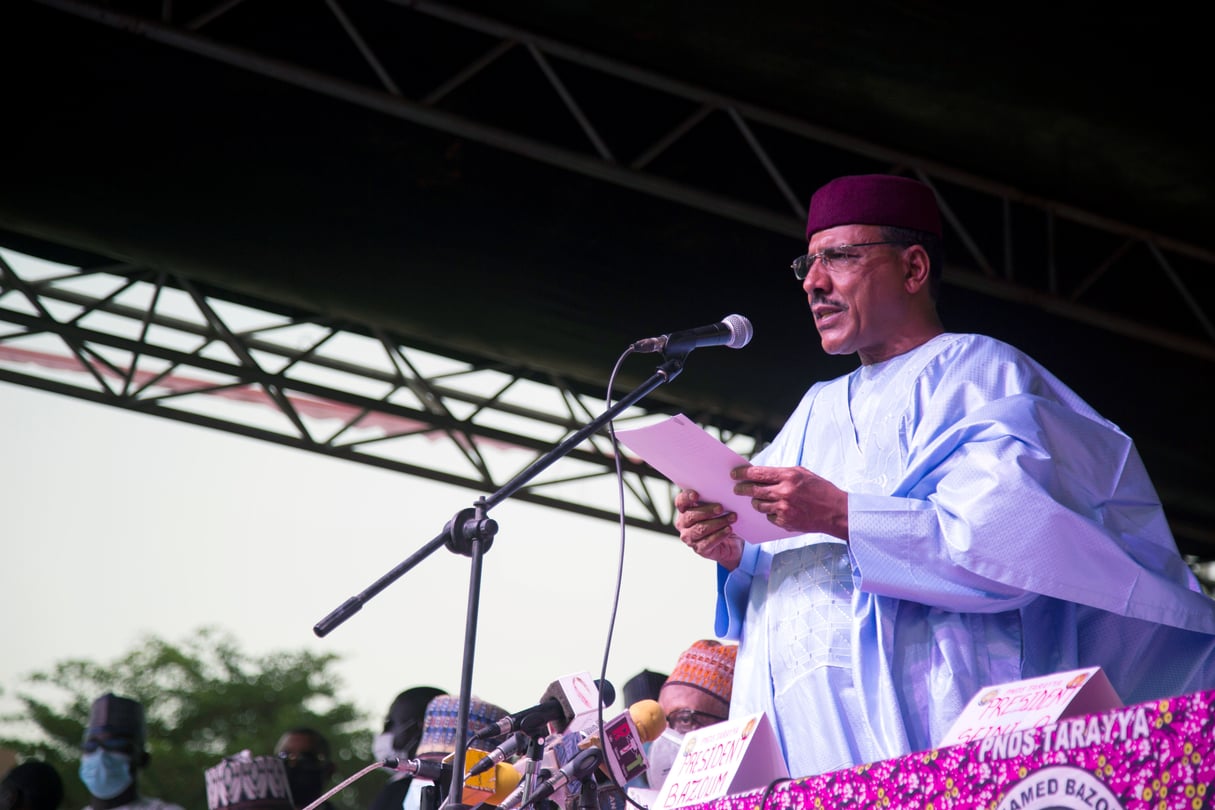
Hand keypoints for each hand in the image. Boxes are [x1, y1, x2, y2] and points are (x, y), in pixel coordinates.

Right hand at [674, 489, 742, 569]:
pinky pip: (708, 542)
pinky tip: (728, 530)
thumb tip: (721, 492)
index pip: (680, 502)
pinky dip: (720, 535)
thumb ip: (713, 499)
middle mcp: (683, 524)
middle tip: (721, 508)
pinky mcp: (699, 549)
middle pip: (691, 516)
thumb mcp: (716, 507)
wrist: (731, 541)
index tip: (696, 495)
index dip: (686, 498)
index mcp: (684, 510)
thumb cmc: (720, 519)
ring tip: (732, 518)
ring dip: (718, 522)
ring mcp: (690, 538)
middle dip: (707, 511)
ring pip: (700, 529)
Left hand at [731, 464, 848, 540]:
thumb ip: (781, 473)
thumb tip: (760, 474)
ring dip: (756, 502)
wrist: (836, 512)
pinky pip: (769, 517)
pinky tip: (778, 509)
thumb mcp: (802, 474)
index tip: (734, 474)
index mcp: (789, 476)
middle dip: (741, 489)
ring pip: (758, 505)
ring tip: (760, 499)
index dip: (743, 473)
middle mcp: (784, 492)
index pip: (758, 473)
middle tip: (736, 489)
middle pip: (753, 490)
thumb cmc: (820, 490)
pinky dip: (770, 513)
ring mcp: (784, 509)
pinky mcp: (785, 522)